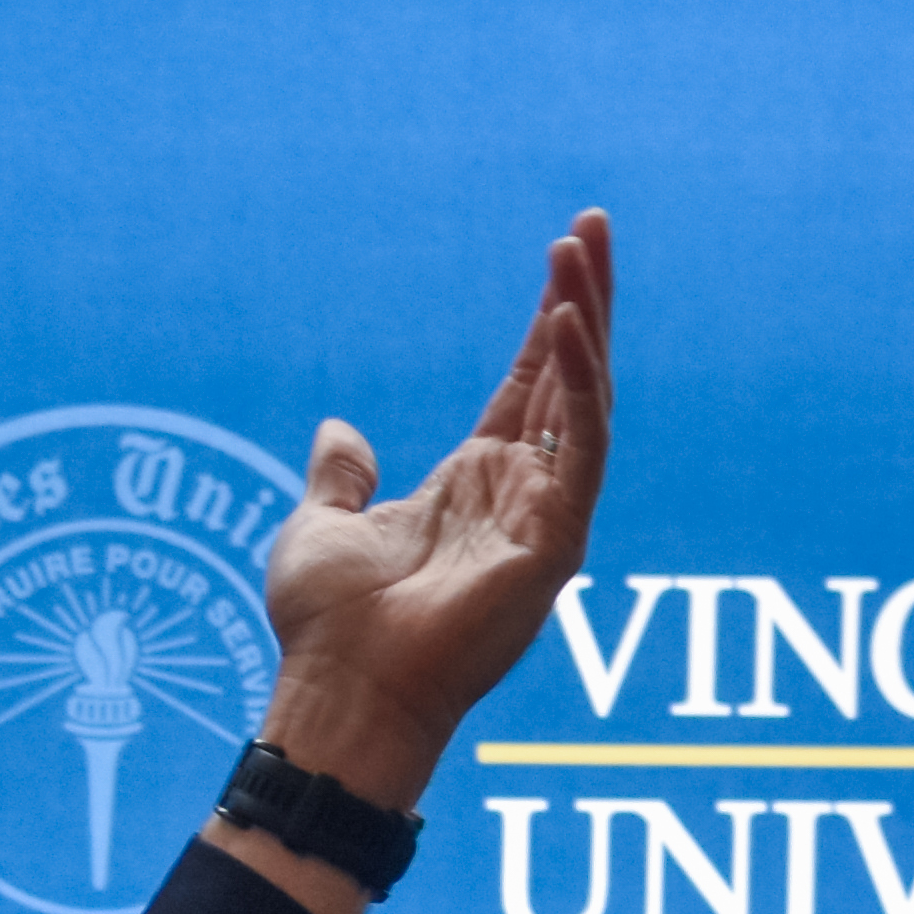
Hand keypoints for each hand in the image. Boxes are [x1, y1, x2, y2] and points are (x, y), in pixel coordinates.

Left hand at [253, 209, 616, 822]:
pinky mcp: (556, 543)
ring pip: (583, 401)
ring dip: (585, 322)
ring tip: (582, 250)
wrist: (342, 689)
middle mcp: (522, 495)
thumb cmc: (331, 627)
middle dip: (583, 299)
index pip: (528, 385)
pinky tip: (567, 325)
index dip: (548, 321)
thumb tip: (338, 428)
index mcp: (476, 486)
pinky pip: (580, 449)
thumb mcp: (321, 525)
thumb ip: (339, 475)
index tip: (564, 254)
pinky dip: (577, 386)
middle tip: (592, 224)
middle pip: (568, 377)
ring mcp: (546, 518)